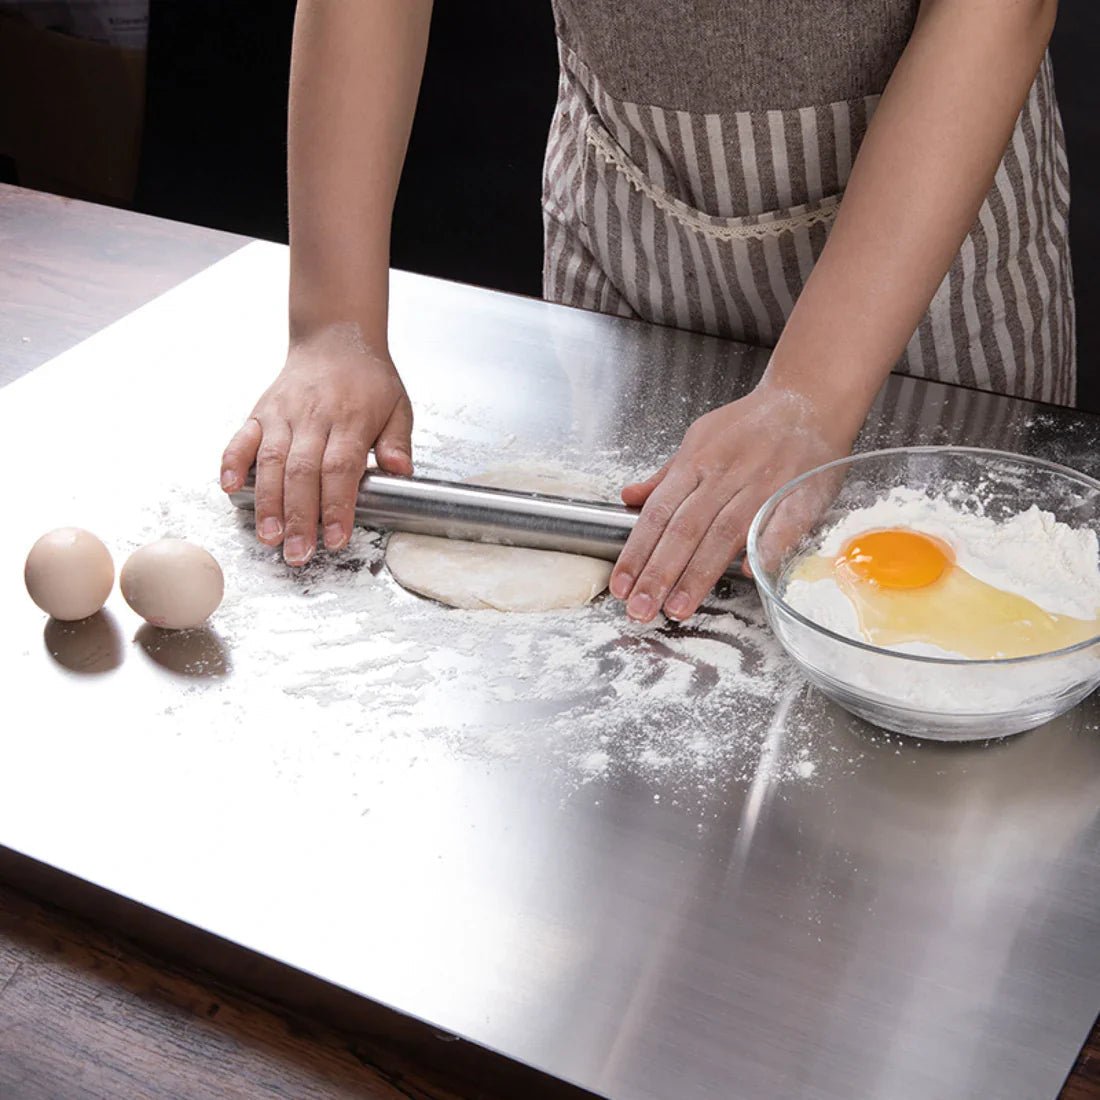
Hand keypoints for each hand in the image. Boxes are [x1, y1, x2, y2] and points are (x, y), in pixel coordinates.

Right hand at [220, 323, 412, 565]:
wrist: (335, 337)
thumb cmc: (368, 378)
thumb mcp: (398, 406)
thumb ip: (398, 441)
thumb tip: (401, 471)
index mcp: (350, 419)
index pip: (340, 468)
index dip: (336, 506)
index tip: (336, 538)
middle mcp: (312, 417)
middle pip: (302, 473)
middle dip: (299, 517)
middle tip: (298, 553)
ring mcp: (282, 415)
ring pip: (270, 462)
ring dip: (267, 503)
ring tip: (269, 536)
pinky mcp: (260, 412)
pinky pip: (241, 439)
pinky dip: (231, 463)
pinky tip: (229, 489)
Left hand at [609, 384, 853, 622]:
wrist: (808, 398)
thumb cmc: (751, 424)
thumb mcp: (698, 438)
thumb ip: (666, 476)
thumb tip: (629, 498)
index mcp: (696, 462)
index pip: (657, 514)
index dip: (637, 552)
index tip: (621, 585)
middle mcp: (724, 476)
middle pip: (685, 530)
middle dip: (659, 573)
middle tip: (641, 610)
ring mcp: (762, 486)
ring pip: (724, 534)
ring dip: (699, 574)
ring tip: (676, 608)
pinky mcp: (799, 494)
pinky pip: (782, 524)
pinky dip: (766, 548)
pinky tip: (747, 574)